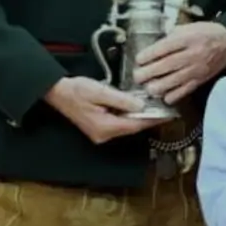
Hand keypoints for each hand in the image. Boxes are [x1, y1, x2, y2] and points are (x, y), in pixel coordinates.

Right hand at [44, 76, 165, 143]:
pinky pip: (119, 124)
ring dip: (139, 117)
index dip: (153, 120)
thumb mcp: (101, 92)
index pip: (135, 125)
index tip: (167, 115)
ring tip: (153, 107)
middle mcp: (103, 135)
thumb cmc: (76, 90)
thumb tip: (141, 106)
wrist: (58, 92)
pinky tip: (135, 108)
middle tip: (163, 109)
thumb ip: (122, 100)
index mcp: (105, 127)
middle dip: (148, 118)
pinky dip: (129, 116)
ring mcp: (101, 134)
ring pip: (126, 126)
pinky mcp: (99, 128)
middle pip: (132, 128)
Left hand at [131, 22, 225, 104]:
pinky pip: (182, 92)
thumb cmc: (205, 33)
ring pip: (172, 82)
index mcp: (187, 39)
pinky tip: (163, 94)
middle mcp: (190, 55)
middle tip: (137, 77)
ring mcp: (195, 70)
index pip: (163, 48)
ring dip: (156, 87)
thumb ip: (170, 36)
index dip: (148, 55)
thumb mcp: (187, 27)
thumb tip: (153, 47)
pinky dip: (170, 96)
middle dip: (147, 73)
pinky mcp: (199, 82)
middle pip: (165, 66)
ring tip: (148, 87)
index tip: (138, 60)